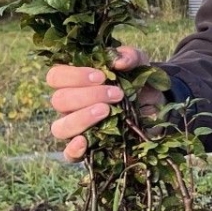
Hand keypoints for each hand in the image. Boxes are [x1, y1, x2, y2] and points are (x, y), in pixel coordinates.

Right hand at [46, 45, 158, 160]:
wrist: (157, 105)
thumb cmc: (138, 81)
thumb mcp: (138, 63)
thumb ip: (129, 56)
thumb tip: (118, 61)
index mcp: (74, 82)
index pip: (55, 76)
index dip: (74, 76)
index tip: (101, 76)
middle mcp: (69, 105)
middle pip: (59, 100)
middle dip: (87, 96)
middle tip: (116, 94)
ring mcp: (76, 128)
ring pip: (60, 127)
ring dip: (82, 118)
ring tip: (107, 111)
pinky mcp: (88, 148)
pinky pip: (69, 154)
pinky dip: (74, 149)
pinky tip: (86, 142)